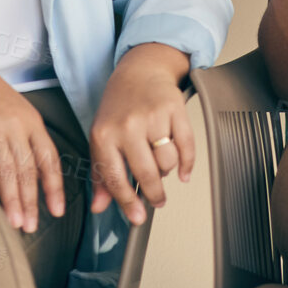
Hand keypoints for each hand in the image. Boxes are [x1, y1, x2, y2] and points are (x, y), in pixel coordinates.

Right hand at [0, 56, 64, 233]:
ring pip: (4, 170)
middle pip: (27, 169)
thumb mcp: (21, 113)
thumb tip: (39, 177)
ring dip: (11, 199)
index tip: (58, 211)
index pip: (49, 159)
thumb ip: (30, 141)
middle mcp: (14, 126)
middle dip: (31, 200)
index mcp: (32, 123)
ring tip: (14, 222)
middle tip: (31, 226)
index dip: (54, 186)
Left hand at [88, 43, 194, 224]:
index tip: (137, 217)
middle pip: (146, 174)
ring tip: (161, 166)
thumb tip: (100, 207)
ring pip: (168, 161)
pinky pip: (187, 145)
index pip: (115, 178)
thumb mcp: (101, 138)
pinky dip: (187, 163)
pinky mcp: (175, 109)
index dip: (128, 202)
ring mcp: (153, 116)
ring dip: (167, 171)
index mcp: (104, 135)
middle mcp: (128, 126)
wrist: (139, 70)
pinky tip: (183, 170)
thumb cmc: (118, 107)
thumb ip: (100, 174)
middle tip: (157, 201)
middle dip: (154, 194)